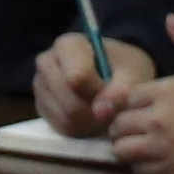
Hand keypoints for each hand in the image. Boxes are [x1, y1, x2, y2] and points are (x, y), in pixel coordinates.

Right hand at [35, 27, 155, 137]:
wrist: (115, 72)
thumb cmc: (123, 67)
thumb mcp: (132, 73)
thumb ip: (120, 91)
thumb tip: (100, 112)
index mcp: (67, 45)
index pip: (77, 78)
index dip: (99, 94)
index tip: (116, 94)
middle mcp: (46, 63)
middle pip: (70, 103)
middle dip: (96, 113)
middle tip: (113, 110)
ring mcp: (40, 86)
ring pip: (65, 119)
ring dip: (90, 123)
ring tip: (104, 113)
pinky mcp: (41, 106)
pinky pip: (60, 127)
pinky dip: (80, 129)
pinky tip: (92, 118)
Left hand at [103, 18, 173, 173]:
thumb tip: (170, 18)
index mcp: (167, 91)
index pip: (126, 98)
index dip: (133, 104)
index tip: (144, 110)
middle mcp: (157, 119)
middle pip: (118, 124)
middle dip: (125, 126)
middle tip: (141, 130)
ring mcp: (162, 149)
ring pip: (121, 150)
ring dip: (128, 148)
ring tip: (144, 147)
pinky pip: (138, 171)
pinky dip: (141, 167)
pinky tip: (158, 162)